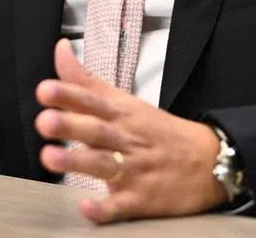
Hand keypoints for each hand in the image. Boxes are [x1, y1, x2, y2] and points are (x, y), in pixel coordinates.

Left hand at [36, 39, 226, 223]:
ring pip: (103, 164)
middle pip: (96, 130)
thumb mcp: (124, 100)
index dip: (69, 95)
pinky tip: (86, 208)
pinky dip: (104, 209)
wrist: (211, 161)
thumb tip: (60, 47)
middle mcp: (125, 139)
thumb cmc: (158, 130)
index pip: (93, 100)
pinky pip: (120, 206)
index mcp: (121, 113)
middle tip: (45, 121)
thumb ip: (86, 79)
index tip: (45, 90)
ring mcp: (134, 170)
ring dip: (77, 162)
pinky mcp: (141, 200)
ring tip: (49, 157)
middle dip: (70, 125)